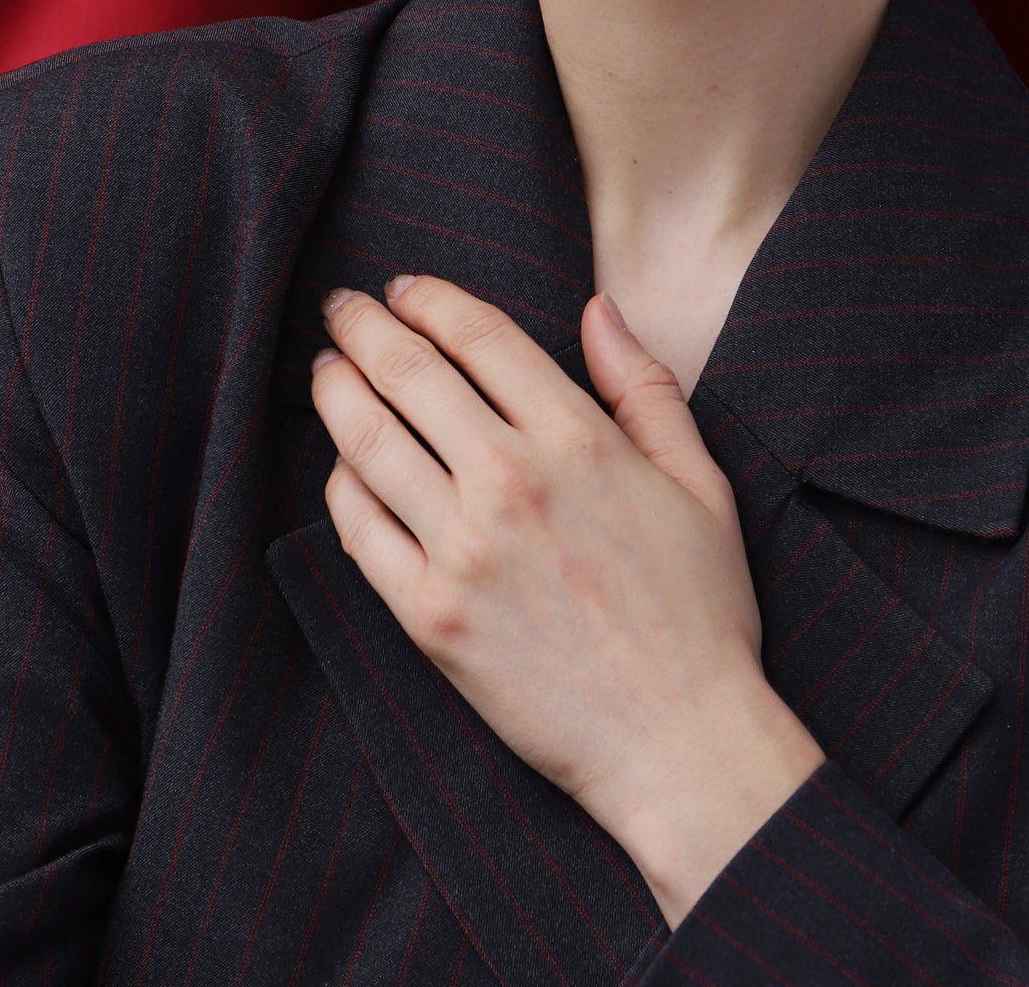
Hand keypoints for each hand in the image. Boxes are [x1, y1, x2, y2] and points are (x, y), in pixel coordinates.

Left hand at [309, 274, 820, 893]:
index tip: (404, 287)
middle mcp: (510, 483)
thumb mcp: (700, 482)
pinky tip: (342, 463)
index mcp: (578, 440)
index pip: (482, 337)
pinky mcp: (429, 617)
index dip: (432, 300)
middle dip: (365, 327)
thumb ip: (644, 387)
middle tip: (340, 307)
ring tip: (327, 369)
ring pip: (371, 442)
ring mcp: (462, 551)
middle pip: (412, 373)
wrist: (678, 740)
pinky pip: (360, 532)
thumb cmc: (701, 611)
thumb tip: (598, 308)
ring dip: (338, 391)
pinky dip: (342, 484)